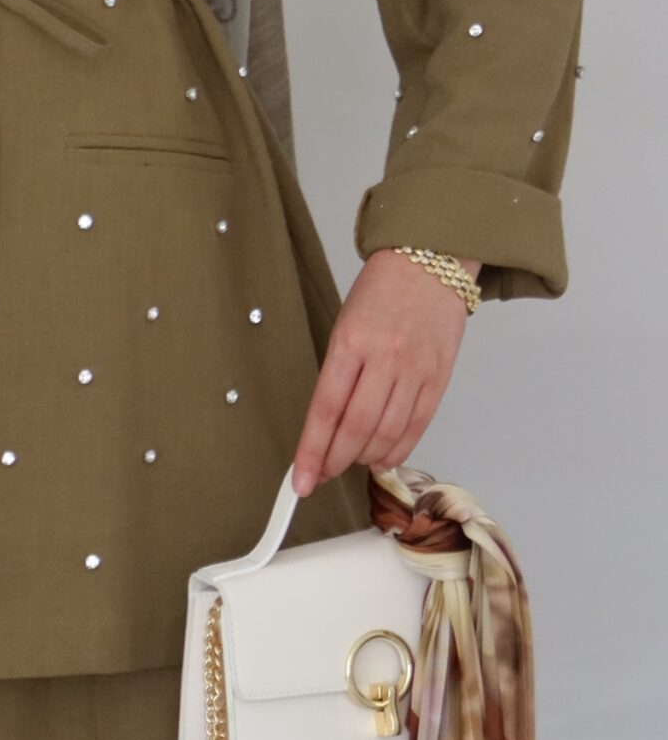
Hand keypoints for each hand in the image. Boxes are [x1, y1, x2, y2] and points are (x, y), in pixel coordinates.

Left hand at [291, 247, 479, 495]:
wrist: (431, 261)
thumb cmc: (381, 290)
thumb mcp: (346, 323)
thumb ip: (339, 371)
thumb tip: (328, 422)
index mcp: (351, 341)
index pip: (326, 408)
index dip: (312, 450)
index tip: (301, 478)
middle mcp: (385, 358)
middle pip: (357, 428)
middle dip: (335, 461)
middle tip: (321, 475)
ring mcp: (415, 370)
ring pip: (387, 433)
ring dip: (365, 458)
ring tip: (350, 463)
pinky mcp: (439, 378)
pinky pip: (416, 426)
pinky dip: (397, 449)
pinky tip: (382, 458)